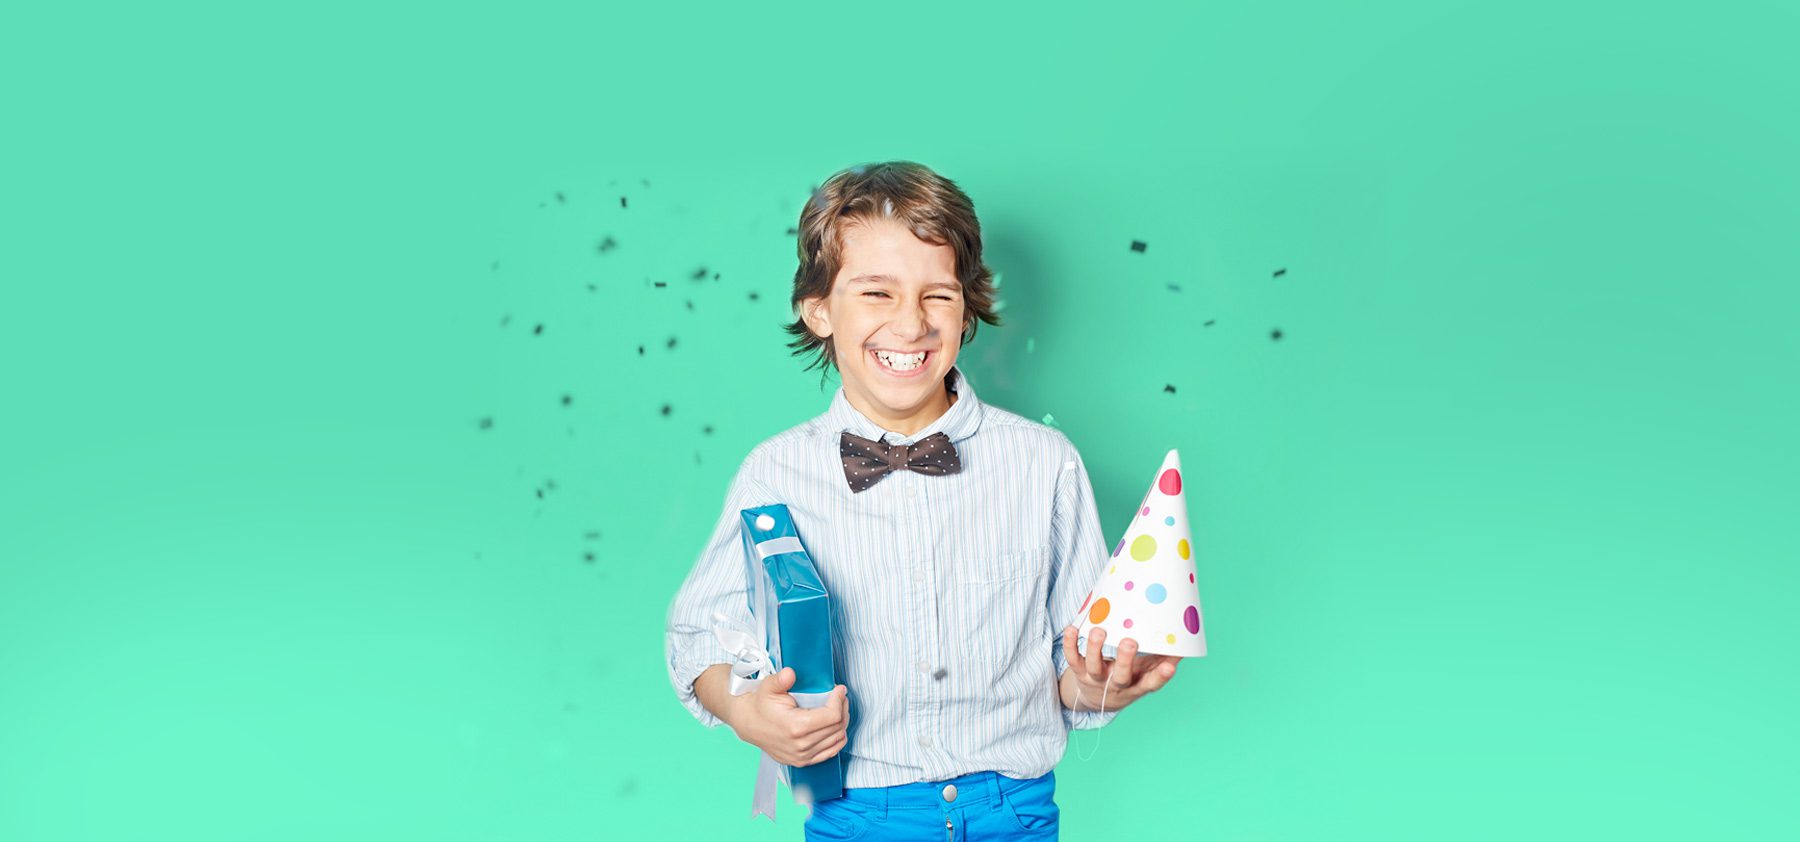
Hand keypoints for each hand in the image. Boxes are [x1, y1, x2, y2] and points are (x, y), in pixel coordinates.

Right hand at [725, 667, 849, 766]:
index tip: (839, 689)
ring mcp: (802, 756)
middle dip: (843, 708)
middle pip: (837, 727)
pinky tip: (836, 726)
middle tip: (840, 696)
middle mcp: (800, 745)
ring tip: (838, 708)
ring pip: (837, 739)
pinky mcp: (803, 761)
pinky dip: (837, 738)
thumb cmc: (761, 704)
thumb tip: (790, 674)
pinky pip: (831, 752)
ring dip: (842, 722)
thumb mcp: (768, 687)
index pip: (832, 716)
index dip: (839, 700)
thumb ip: (781, 679)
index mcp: (795, 727)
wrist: (749, 723)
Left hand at [1060, 625, 1178, 712]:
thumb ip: (1163, 658)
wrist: (1097, 699)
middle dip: (1125, 660)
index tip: (1171, 667)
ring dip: (1095, 649)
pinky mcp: (1079, 672)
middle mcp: (1116, 684)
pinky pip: (1073, 659)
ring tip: (1099, 631)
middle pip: (1121, 676)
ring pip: (1094, 666)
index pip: (1151, 684)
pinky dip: (1070, 645)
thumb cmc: (1129, 678)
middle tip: (1129, 642)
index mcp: (1136, 686)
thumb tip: (1186, 640)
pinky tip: (1072, 628)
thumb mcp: (1146, 673)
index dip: (1161, 677)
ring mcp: (1096, 679)